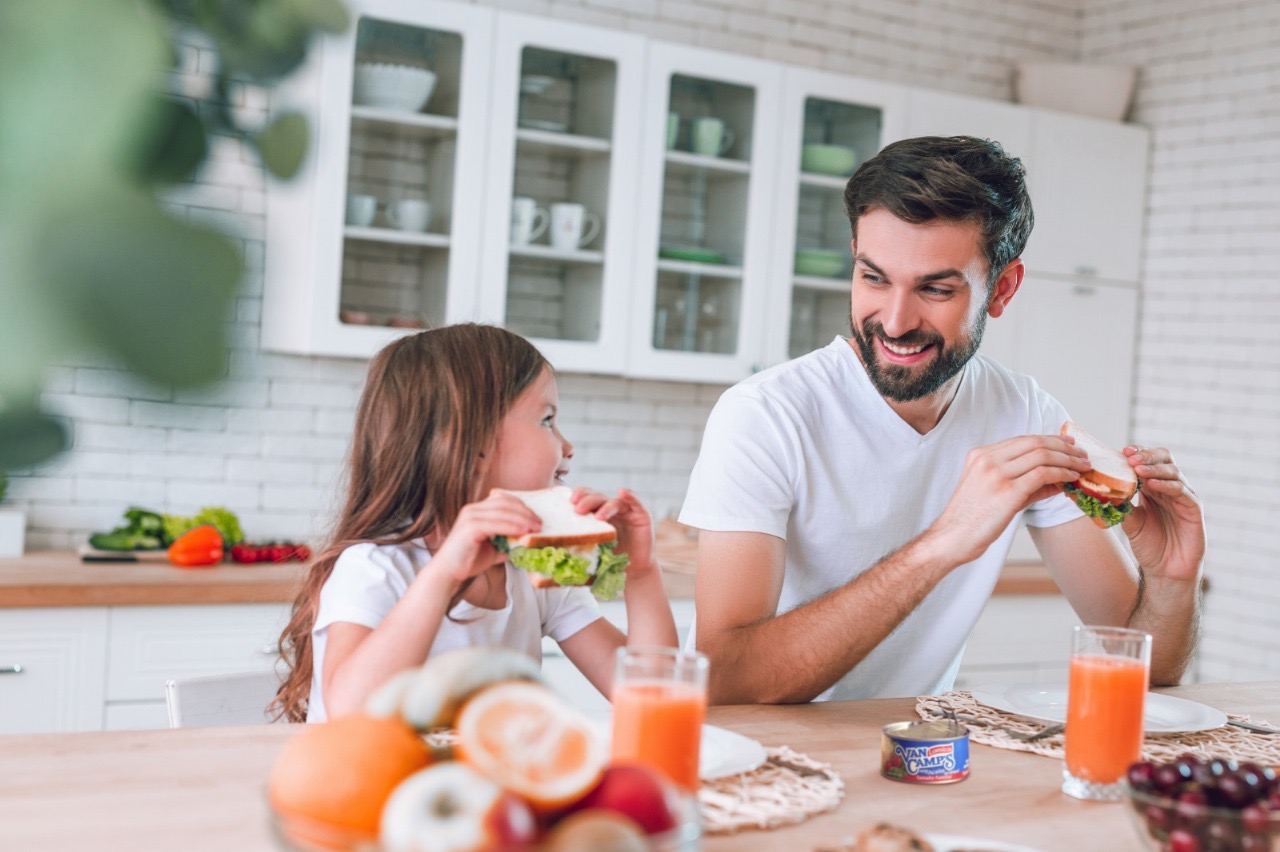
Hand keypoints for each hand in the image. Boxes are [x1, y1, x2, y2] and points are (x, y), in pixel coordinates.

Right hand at [428, 490, 540, 584]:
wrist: (448, 574)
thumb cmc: (468, 562)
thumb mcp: (493, 549)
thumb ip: (507, 542)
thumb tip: (526, 542)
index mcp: (477, 511)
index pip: (503, 500)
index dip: (522, 507)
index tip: (536, 518)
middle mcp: (472, 509)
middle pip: (505, 503)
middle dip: (525, 512)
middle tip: (540, 523)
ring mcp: (470, 516)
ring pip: (503, 511)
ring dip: (522, 519)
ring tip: (536, 528)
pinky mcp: (470, 527)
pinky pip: (496, 523)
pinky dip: (512, 526)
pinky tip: (523, 532)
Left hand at [570, 487, 655, 576]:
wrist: (634, 571)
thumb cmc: (610, 560)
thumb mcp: (592, 550)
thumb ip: (579, 543)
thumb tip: (556, 548)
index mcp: (594, 514)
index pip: (584, 499)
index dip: (577, 497)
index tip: (568, 502)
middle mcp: (609, 509)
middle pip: (597, 498)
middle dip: (587, 501)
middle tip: (578, 510)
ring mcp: (625, 510)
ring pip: (613, 502)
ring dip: (605, 506)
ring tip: (598, 517)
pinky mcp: (641, 514)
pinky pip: (635, 502)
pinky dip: (629, 495)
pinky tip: (622, 492)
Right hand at [931, 435, 1091, 563]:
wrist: (952, 538)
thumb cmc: (971, 519)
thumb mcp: (993, 492)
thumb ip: (1023, 482)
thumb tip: (1055, 480)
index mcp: (980, 455)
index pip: (1023, 440)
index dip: (1050, 440)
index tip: (1068, 444)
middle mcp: (988, 460)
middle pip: (1035, 443)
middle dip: (1064, 447)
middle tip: (1081, 454)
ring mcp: (996, 474)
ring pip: (1042, 455)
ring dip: (1067, 460)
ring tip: (1082, 466)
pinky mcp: (1007, 491)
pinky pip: (1043, 475)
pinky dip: (1062, 474)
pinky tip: (1071, 478)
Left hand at [1120, 445, 1204, 582]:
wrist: (1165, 571)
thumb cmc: (1148, 545)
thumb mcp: (1129, 522)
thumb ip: (1120, 504)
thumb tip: (1098, 489)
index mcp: (1153, 488)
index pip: (1148, 462)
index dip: (1137, 454)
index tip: (1121, 452)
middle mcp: (1170, 489)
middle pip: (1163, 460)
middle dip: (1146, 456)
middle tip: (1129, 457)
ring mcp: (1184, 497)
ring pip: (1173, 473)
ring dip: (1154, 469)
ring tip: (1137, 469)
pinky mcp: (1194, 510)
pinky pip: (1183, 492)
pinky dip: (1167, 486)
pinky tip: (1152, 485)